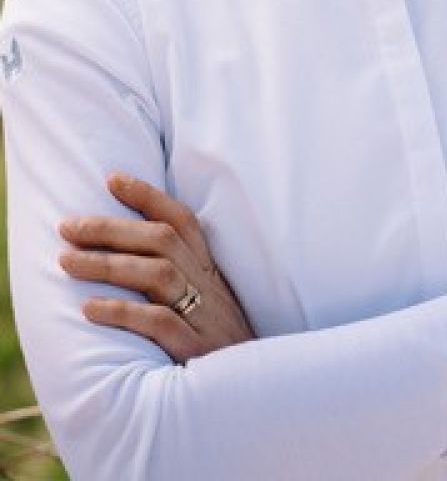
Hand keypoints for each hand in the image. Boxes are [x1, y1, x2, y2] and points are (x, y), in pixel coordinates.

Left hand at [58, 172, 255, 363]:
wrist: (256, 390)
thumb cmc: (223, 346)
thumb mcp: (211, 303)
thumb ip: (184, 277)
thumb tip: (133, 253)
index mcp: (211, 271)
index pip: (182, 221)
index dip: (149, 196)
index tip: (112, 179)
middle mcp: (209, 286)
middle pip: (162, 241)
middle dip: (112, 228)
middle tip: (68, 226)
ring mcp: (204, 316)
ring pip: (157, 274)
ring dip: (108, 264)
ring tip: (67, 261)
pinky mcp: (196, 349)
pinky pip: (158, 322)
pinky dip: (122, 312)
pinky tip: (90, 308)